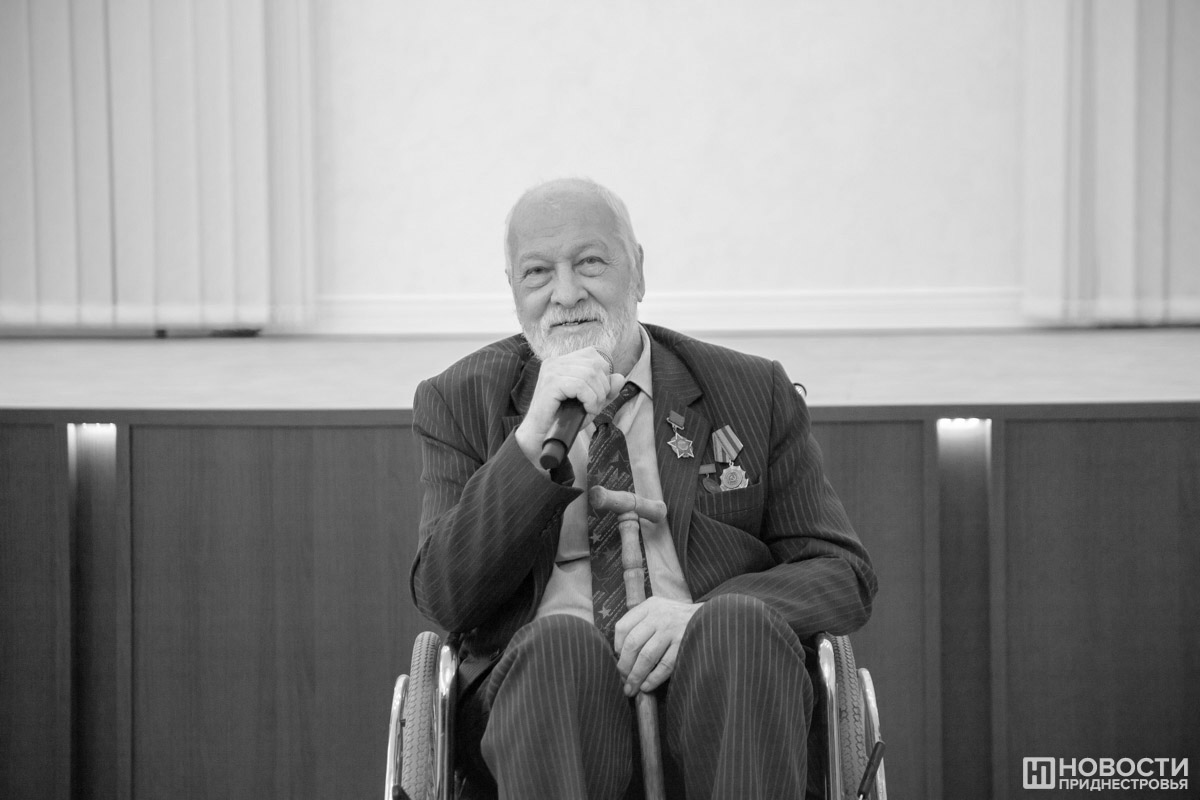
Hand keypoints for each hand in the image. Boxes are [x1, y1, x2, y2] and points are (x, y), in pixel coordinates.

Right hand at [515, 347, 622, 465]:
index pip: (593, 354)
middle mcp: (555, 362)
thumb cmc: (564, 419)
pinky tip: (586, 410)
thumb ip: (606, 390)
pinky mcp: (551, 383)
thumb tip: (620, 377)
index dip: (603, 373)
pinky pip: (580, 385)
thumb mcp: (590, 402)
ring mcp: (552, 371)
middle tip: (595, 405)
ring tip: (591, 409)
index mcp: (562, 361)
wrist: (540, 437)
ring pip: (590, 375)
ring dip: (597, 396)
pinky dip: (589, 399)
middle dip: (603, 387)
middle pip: (595, 364)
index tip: (598, 394)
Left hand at [614, 597, 701, 695]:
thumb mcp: (659, 610)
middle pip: (633, 644)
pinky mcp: (685, 643)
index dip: (617, 647)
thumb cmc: (679, 618)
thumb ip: (641, 624)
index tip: (619, 660)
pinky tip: (647, 686)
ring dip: (636, 676)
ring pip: (646, 656)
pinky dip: (653, 678)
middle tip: (623, 680)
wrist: (711, 618)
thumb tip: (621, 654)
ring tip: (632, 688)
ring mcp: (673, 630)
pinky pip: (665, 665)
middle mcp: (659, 616)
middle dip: (624, 666)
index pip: (623, 627)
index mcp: (649, 606)